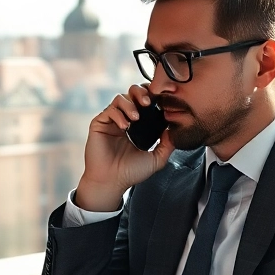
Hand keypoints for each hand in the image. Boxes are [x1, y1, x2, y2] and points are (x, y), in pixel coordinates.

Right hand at [74, 85, 174, 211]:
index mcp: (137, 125)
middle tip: (148, 102)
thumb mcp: (157, 159)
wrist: (111, 182)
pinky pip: (109, 110)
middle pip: (132, 93)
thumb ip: (168, 144)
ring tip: (136, 118)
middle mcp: (124, 119)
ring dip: (130, 104)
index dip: (152, 97)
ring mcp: (111, 121)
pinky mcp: (99, 124)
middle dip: (141, 93)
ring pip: (120, 98)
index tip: (161, 101)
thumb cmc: (130, 172)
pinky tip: (125, 127)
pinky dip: (118, 115)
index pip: (145, 102)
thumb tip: (174, 128)